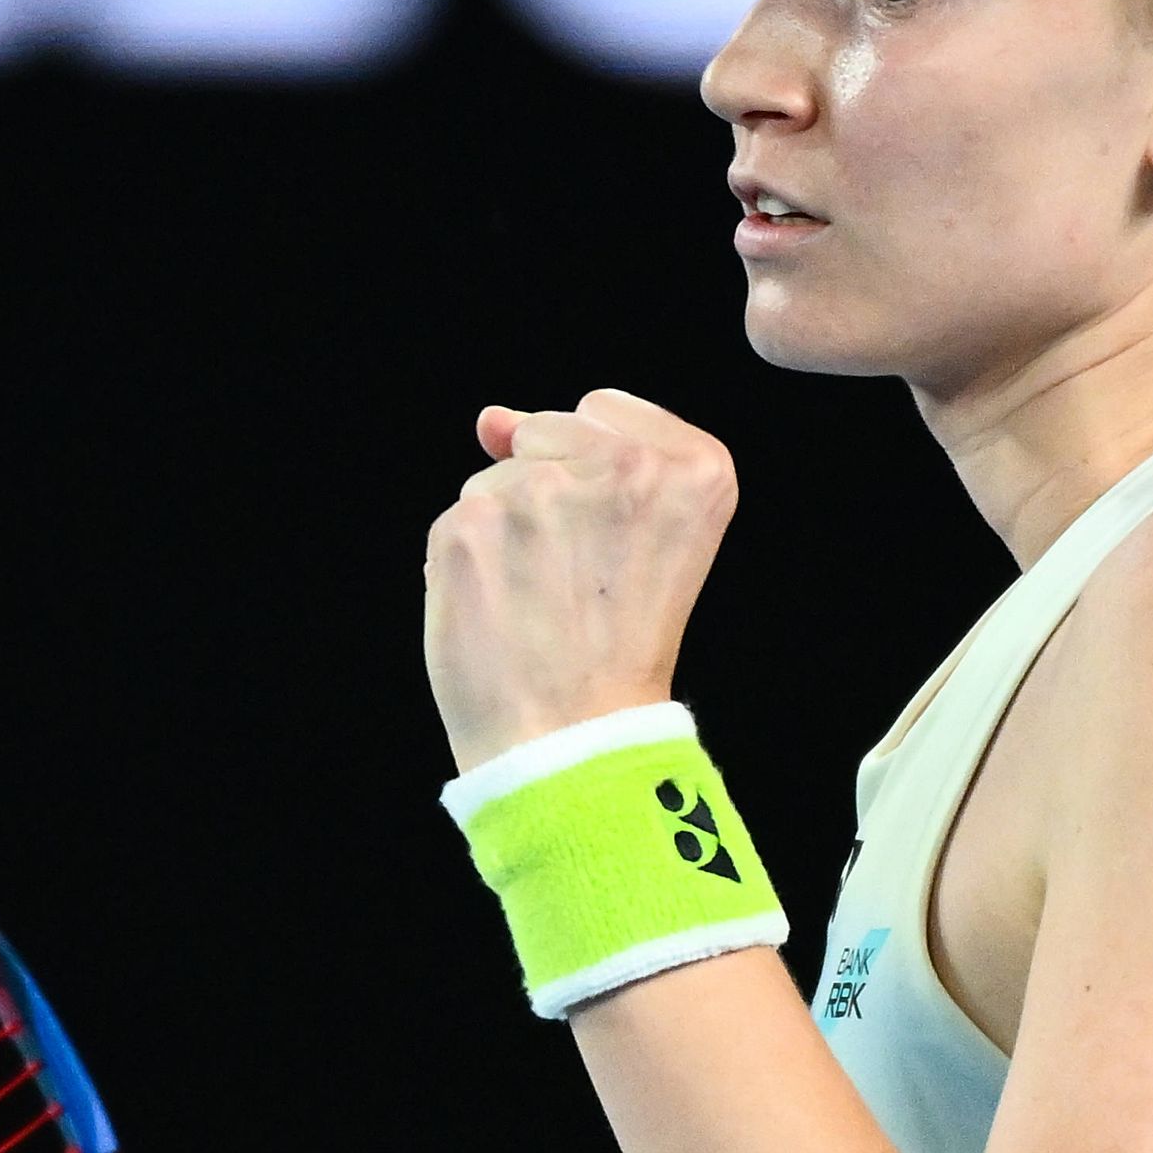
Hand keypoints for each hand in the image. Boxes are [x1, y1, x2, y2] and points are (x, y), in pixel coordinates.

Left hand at [423, 388, 738, 773]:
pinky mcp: (473, 524)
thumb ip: (591, 455)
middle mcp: (625, 467)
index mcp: (696, 470)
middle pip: (547, 431)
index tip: (612, 539)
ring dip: (506, 529)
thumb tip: (491, 419)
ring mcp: (543, 491)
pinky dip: (467, 561)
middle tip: (576, 578)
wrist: (574, 742)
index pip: (606, 410)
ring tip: (541, 600)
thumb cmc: (619, 654)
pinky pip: (456, 518)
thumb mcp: (659, 541)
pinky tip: (501, 608)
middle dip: (547, 489)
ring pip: (496, 476)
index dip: (595, 473)